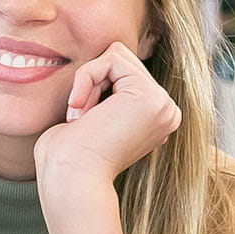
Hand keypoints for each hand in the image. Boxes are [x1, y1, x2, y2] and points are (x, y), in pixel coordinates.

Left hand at [32, 42, 179, 187]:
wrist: (70, 178)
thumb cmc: (69, 154)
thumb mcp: (96, 115)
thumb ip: (111, 89)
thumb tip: (114, 54)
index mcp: (155, 117)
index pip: (122, 70)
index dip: (94, 85)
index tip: (81, 119)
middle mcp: (165, 111)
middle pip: (122, 58)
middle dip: (92, 81)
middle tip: (80, 118)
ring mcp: (162, 104)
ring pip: (116, 55)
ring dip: (89, 82)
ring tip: (82, 116)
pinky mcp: (149, 96)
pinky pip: (110, 58)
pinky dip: (86, 78)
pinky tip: (81, 112)